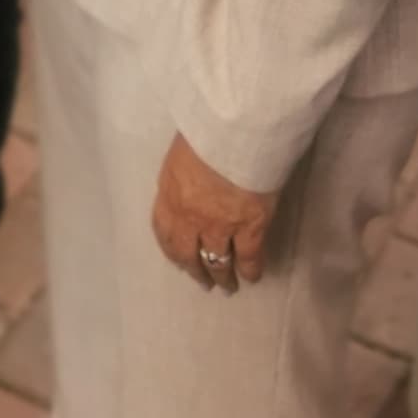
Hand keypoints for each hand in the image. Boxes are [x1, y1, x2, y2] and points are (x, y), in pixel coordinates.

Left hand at [150, 133, 277, 296]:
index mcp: (169, 194)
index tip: (178, 260)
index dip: (171, 249)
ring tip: (227, 287)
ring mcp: (220, 226)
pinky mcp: (250, 228)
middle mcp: (189, 218)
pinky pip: (248, 257)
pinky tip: (253, 277)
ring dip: (222, 277)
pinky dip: (250, 270)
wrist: (235, 131)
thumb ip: (182, 173)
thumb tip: (189, 180)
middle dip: (195, 271)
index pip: (164, 230)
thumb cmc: (206, 130)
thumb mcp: (181, 151)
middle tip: (202, 282)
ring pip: (217, 262)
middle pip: (188, 254)